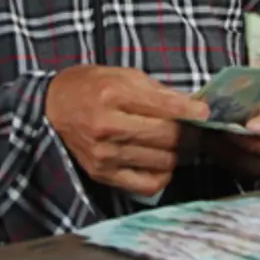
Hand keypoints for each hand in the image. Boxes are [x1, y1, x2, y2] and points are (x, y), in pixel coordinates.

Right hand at [44, 66, 208, 196]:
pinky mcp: (102, 174)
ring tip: (179, 144)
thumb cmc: (92, 87)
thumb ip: (159, 92)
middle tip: (197, 130)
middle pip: (167, 137)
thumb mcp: (124, 75)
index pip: (165, 108)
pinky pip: (147, 184)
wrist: (54, 108)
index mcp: (113, 95)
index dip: (192, 112)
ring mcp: (104, 154)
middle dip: (190, 134)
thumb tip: (194, 108)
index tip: (205, 113)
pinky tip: (161, 161)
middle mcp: (107, 126)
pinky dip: (162, 174)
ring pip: (162, 161)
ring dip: (179, 154)